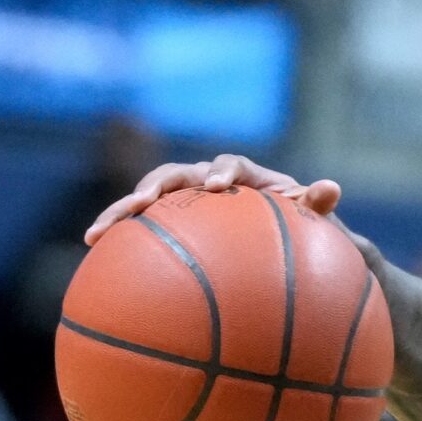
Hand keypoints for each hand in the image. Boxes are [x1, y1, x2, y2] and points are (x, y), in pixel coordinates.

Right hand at [85, 152, 341, 244]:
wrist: (278, 243)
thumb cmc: (299, 229)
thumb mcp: (311, 222)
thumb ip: (316, 206)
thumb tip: (332, 188)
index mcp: (244, 176)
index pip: (231, 165)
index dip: (223, 171)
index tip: (218, 186)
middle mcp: (207, 181)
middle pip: (175, 175)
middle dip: (155, 186)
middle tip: (142, 203)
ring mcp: (184, 202)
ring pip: (146, 199)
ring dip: (120, 211)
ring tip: (97, 232)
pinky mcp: (167, 223)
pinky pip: (139, 230)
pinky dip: (116, 237)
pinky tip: (89, 256)